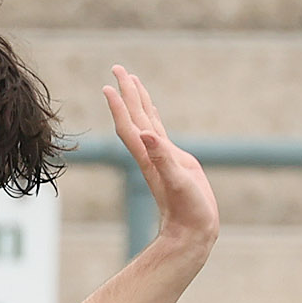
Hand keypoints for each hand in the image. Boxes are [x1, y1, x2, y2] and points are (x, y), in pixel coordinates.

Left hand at [102, 67, 217, 254]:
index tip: (110, 84)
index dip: (120, 105)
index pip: (130, 125)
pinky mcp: (174, 163)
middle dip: (127, 93)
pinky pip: (160, 135)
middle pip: (135, 118)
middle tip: (118, 68)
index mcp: (150, 157)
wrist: (191, 234)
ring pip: (147, 123)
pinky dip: (155, 119)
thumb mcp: (177, 182)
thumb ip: (162, 158)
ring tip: (132, 82)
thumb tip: (146, 134)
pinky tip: (152, 113)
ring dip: (138, 103)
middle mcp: (152, 154)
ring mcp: (162, 158)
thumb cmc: (187, 212)